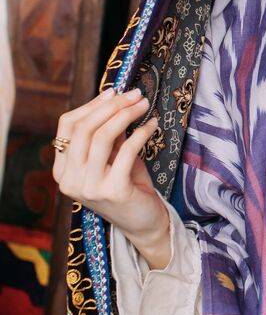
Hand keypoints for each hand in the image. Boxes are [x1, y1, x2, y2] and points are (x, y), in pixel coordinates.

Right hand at [52, 88, 170, 265]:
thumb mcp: (111, 156)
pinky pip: (126, 150)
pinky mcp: (112, 191)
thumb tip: (114, 98)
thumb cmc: (127, 185)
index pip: (67, 126)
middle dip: (112, 106)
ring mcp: (88, 187)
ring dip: (126, 114)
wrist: (144, 222)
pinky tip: (152, 125)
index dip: (90, 105)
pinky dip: (141, 133)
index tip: (113, 92)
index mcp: (62, 171)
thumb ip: (106, 133)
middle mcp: (70, 180)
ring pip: (102, 136)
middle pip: (84, 128)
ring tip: (144, 105)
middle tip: (135, 94)